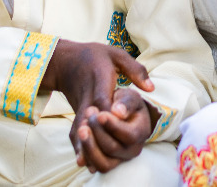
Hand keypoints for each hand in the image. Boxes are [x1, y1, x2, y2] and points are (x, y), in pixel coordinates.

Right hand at [43, 40, 152, 164]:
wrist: (65, 61)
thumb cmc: (94, 56)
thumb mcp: (116, 55)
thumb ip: (135, 70)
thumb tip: (151, 88)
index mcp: (99, 78)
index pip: (103, 97)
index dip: (108, 110)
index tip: (115, 120)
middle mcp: (88, 95)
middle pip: (91, 117)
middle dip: (96, 132)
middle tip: (105, 148)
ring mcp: (80, 106)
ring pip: (81, 127)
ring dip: (85, 144)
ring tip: (90, 162)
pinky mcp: (76, 113)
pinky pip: (76, 130)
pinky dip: (78, 145)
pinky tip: (82, 161)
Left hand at [75, 88, 156, 172]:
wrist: (121, 115)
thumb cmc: (126, 105)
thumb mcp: (130, 97)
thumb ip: (126, 103)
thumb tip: (118, 112)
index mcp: (141, 133)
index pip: (129, 135)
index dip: (112, 126)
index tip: (100, 114)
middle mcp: (132, 150)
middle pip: (112, 148)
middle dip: (97, 131)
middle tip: (89, 111)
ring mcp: (119, 160)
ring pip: (103, 164)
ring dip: (88, 145)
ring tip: (82, 127)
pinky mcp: (106, 163)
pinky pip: (93, 165)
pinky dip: (84, 153)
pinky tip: (79, 136)